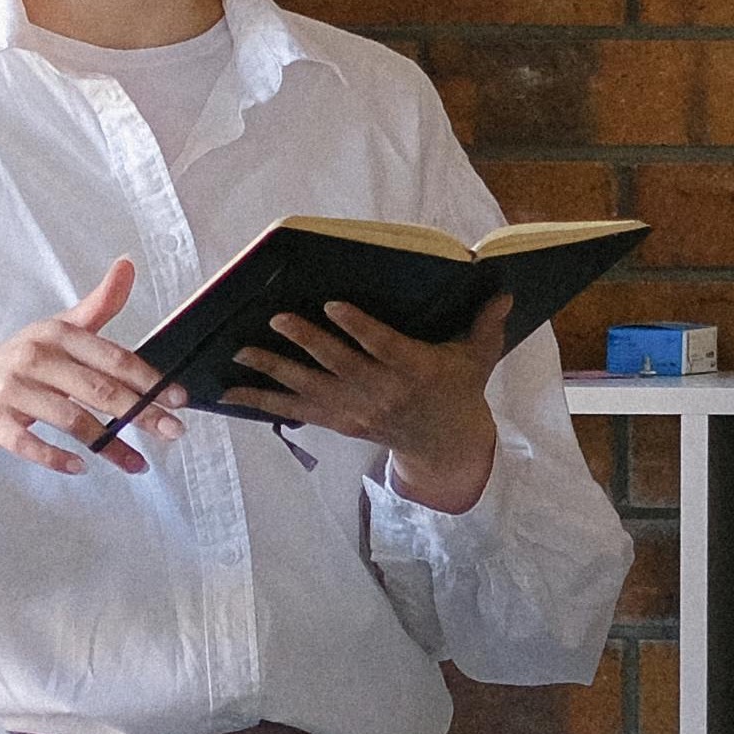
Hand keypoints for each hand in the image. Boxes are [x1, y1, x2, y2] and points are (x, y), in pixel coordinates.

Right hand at [0, 262, 166, 488]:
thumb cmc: (16, 362)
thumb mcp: (55, 330)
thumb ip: (97, 306)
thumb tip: (127, 265)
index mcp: (55, 333)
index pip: (112, 357)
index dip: (149, 379)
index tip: (180, 398)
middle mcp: (33, 356)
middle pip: (97, 388)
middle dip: (140, 413)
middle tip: (173, 431)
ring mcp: (10, 389)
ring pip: (70, 419)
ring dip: (109, 446)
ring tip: (138, 463)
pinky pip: (28, 443)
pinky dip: (56, 458)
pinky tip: (81, 466)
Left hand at [217, 292, 522, 511]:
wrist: (444, 443)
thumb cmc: (459, 388)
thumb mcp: (479, 357)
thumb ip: (486, 324)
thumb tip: (504, 290)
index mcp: (417, 371)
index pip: (384, 347)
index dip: (359, 328)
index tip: (334, 305)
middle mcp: (382, 393)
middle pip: (340, 366)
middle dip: (308, 341)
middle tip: (278, 317)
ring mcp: (357, 410)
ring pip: (311, 388)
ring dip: (274, 370)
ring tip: (242, 351)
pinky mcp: (338, 422)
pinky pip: (294, 412)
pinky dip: (261, 402)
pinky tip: (229, 392)